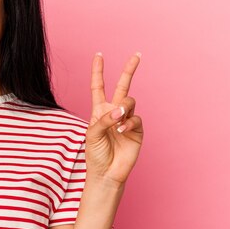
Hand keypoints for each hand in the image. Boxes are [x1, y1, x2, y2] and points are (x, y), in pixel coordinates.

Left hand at [84, 52, 143, 186]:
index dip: (98, 71)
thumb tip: (121, 110)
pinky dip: (128, 123)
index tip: (99, 55)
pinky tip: (122, 131)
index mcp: (99, 110)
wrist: (106, 173)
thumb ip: (104, 119)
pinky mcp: (137, 130)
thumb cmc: (95, 154)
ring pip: (129, 102)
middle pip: (122, 86)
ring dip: (123, 108)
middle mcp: (114, 112)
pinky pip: (135, 118)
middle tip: (137, 55)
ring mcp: (127, 120)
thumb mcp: (92, 134)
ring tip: (117, 123)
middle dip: (129, 70)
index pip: (98, 87)